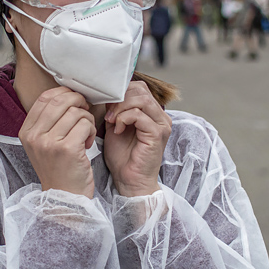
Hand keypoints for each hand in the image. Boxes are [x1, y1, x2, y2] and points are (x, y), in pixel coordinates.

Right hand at [19, 87, 96, 198]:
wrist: (64, 198)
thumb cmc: (58, 169)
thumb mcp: (43, 144)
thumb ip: (48, 121)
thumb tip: (67, 95)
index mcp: (26, 131)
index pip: (44, 98)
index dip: (63, 93)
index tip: (74, 101)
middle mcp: (34, 136)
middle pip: (61, 100)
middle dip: (78, 102)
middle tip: (84, 113)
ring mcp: (49, 143)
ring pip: (76, 112)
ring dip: (87, 120)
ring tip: (84, 134)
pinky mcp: (67, 149)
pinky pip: (85, 124)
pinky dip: (91, 130)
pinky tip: (87, 143)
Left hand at [103, 82, 171, 196]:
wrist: (129, 180)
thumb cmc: (123, 157)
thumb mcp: (116, 126)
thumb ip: (116, 109)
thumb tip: (108, 94)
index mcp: (153, 113)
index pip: (139, 88)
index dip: (120, 92)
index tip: (107, 107)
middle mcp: (160, 116)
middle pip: (140, 90)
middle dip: (119, 99)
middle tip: (108, 114)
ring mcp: (161, 124)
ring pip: (140, 99)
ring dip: (120, 108)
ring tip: (112, 121)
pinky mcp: (157, 134)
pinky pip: (139, 115)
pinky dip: (123, 119)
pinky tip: (117, 130)